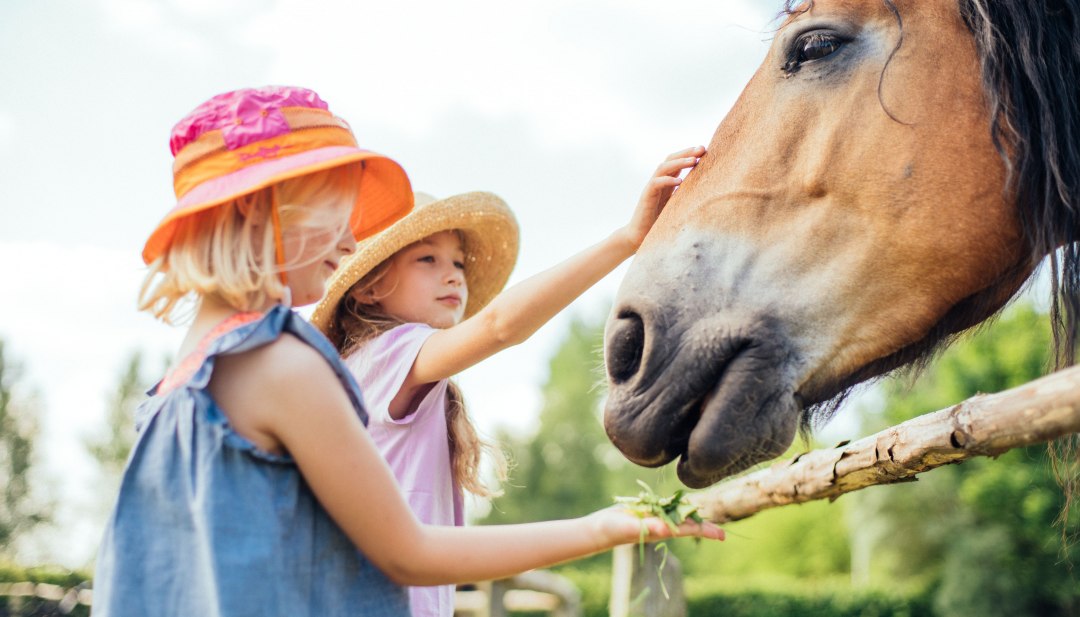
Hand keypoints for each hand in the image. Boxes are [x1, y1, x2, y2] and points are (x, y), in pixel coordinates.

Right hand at [586, 505, 724, 547]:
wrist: (598, 529)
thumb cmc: (613, 530)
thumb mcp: (631, 527)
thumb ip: (649, 528)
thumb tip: (669, 530)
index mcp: (662, 529)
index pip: (689, 530)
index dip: (706, 531)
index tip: (723, 536)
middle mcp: (661, 524)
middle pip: (687, 523)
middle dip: (702, 525)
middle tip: (721, 532)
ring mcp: (653, 518)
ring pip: (676, 514)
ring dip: (691, 515)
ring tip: (705, 517)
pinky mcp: (644, 511)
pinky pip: (662, 506)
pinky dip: (674, 505)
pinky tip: (681, 503)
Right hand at [620, 145, 705, 249]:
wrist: (639, 236)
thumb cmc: (660, 223)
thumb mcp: (678, 206)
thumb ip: (686, 195)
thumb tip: (708, 190)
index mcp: (666, 182)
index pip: (677, 162)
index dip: (689, 154)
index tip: (704, 149)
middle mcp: (658, 182)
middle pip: (670, 159)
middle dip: (686, 152)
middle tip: (701, 148)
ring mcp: (651, 188)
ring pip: (663, 168)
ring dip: (679, 162)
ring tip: (694, 160)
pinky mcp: (646, 197)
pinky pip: (655, 184)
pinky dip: (667, 180)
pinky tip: (680, 181)